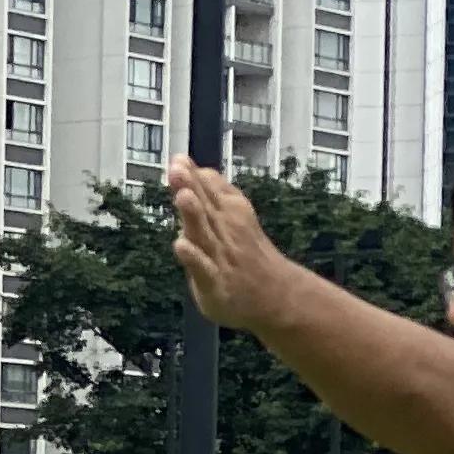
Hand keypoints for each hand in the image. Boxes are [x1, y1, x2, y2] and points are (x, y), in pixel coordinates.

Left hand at [167, 156, 294, 334]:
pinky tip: (180, 245)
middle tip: (176, 167)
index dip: (192, 174)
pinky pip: (202, 268)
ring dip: (193, 214)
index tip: (178, 157)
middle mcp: (225, 231)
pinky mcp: (215, 282)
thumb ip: (214, 195)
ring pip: (203, 232)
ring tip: (182, 195)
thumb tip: (198, 169)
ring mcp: (220, 256)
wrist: (276, 296)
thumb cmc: (246, 255)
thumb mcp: (234, 218)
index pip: (209, 189)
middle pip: (205, 205)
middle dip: (190, 186)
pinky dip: (193, 257)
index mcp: (228, 214)